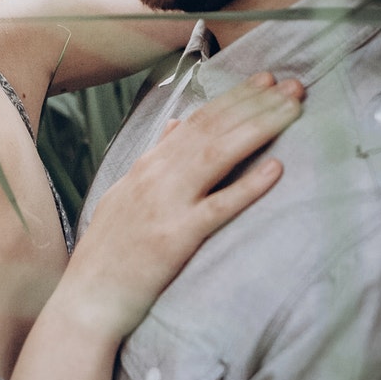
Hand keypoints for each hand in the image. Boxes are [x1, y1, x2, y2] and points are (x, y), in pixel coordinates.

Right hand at [60, 72, 303, 338]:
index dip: (234, 98)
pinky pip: (218, 207)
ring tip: (292, 110)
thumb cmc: (109, 251)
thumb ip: (154, 159)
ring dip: (258, 127)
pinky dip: (248, 186)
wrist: (87, 297)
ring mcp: (166, 204)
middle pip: (213, 129)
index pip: (197, 121)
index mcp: (147, 167)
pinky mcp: (176, 237)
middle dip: (255, 103)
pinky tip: (276, 168)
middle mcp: (156, 177)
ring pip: (217, 155)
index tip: (265, 82)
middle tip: (293, 85)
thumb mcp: (125, 194)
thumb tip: (177, 122)